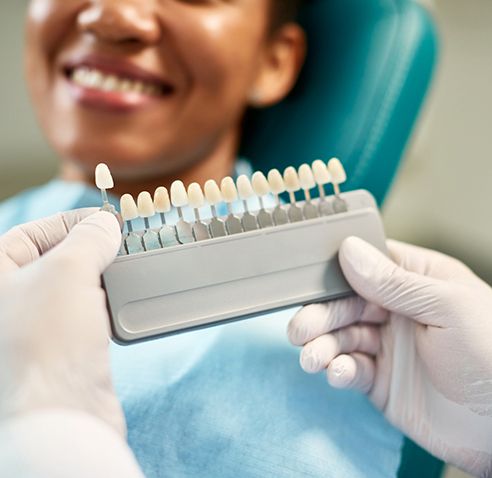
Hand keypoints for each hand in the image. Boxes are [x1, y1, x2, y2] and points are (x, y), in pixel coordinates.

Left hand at [0, 209, 124, 435]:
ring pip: (73, 287)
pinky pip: (86, 313)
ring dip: (102, 275)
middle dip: (90, 248)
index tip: (106, 219)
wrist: (62, 415)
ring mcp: (36, 328)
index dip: (71, 221)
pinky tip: (123, 300)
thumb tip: (106, 225)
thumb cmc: (48, 341)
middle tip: (121, 242)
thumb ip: (88, 238)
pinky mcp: (63, 350)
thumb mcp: (68, 271)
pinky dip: (105, 302)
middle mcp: (10, 302)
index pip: (32, 234)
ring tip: (127, 267)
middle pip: (54, 260)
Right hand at [288, 237, 491, 475]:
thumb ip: (394, 282)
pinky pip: (350, 370)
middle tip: (299, 329)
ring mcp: (387, 346)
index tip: (309, 281)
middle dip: (321, 315)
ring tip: (311, 358)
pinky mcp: (380, 381)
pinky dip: (339, 371)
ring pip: (342, 338)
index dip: (335, 271)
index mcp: (416, 281)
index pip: (366, 265)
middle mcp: (397, 311)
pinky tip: (339, 374)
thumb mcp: (446, 307)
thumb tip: (349, 250)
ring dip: (322, 346)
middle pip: (345, 304)